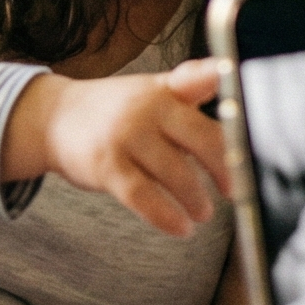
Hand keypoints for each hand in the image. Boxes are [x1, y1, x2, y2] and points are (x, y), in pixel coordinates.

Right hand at [2, 60, 228, 236]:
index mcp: (164, 90)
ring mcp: (125, 137)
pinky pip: (144, 197)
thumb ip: (191, 87)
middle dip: (226, 170)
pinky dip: (167, 217)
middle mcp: (146, 108)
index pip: (203, 86)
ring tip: (203, 213)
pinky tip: (181, 228)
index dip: (230, 102)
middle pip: (201, 139)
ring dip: (196, 200)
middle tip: (237, 191)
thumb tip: (229, 77)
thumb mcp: (152, 91)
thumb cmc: (114, 109)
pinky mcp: (106, 166)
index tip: (252, 130)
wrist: (53, 119)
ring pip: (175, 174)